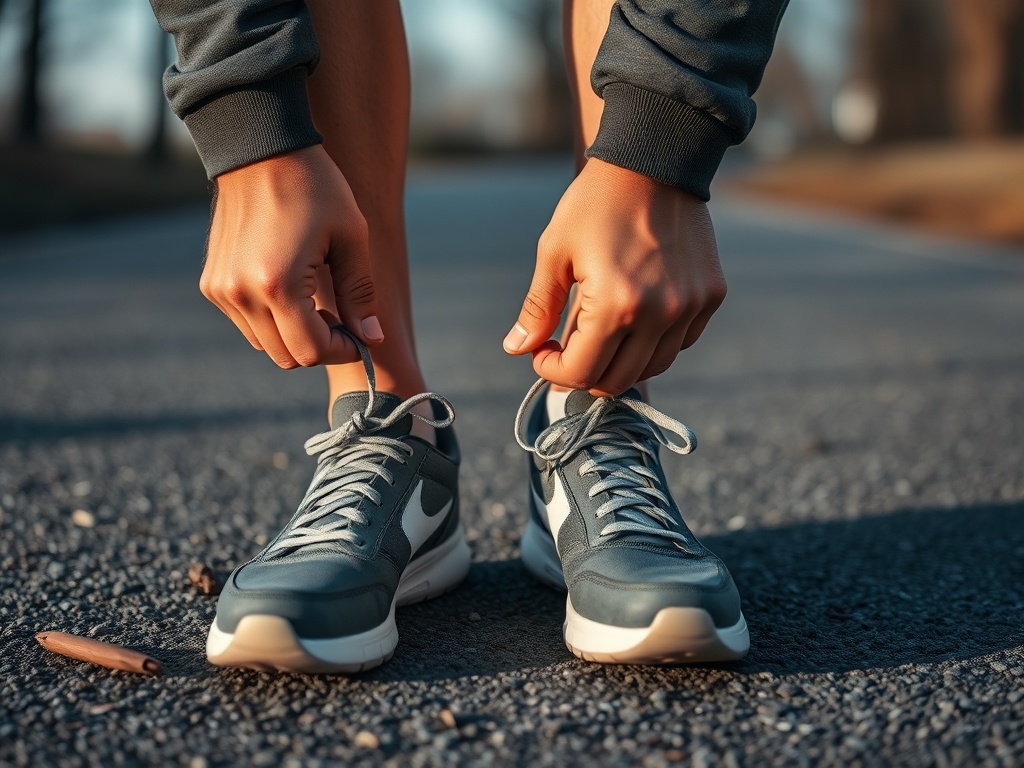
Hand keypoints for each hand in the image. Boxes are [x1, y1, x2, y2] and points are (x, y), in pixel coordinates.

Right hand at [201, 145, 381, 368]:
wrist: (260, 149)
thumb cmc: (314, 187)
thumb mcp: (351, 237)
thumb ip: (360, 293)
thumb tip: (373, 338)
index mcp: (278, 285)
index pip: (310, 351)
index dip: (341, 349)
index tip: (358, 335)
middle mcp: (242, 293)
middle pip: (286, 355)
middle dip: (318, 346)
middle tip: (338, 319)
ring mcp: (222, 290)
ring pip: (264, 344)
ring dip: (293, 334)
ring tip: (314, 301)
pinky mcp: (212, 283)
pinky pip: (246, 323)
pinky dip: (270, 320)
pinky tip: (289, 288)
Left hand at [503, 158, 726, 395]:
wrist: (655, 161)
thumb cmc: (596, 203)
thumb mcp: (555, 251)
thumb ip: (538, 307)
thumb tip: (516, 349)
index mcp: (616, 305)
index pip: (581, 372)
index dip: (552, 371)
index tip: (542, 352)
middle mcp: (660, 313)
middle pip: (617, 381)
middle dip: (584, 374)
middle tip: (567, 350)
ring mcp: (691, 307)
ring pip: (653, 368)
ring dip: (620, 364)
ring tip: (599, 337)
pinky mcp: (711, 296)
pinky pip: (680, 344)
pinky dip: (654, 345)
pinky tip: (633, 322)